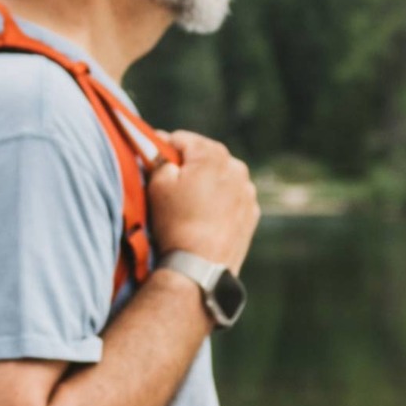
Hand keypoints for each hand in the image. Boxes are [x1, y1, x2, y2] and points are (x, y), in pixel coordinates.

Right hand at [149, 129, 259, 269]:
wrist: (200, 266)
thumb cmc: (176, 223)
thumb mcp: (158, 185)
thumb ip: (160, 161)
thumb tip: (164, 157)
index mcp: (213, 154)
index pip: (182, 139)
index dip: (164, 148)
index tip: (153, 159)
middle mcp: (236, 167)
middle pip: (205, 157)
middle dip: (188, 166)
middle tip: (170, 184)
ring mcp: (248, 192)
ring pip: (220, 178)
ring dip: (205, 184)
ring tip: (188, 205)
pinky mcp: (251, 214)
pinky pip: (231, 199)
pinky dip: (219, 203)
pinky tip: (204, 218)